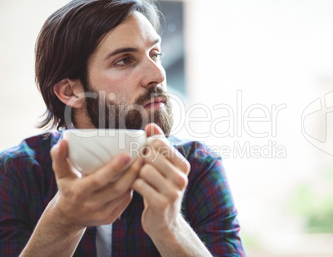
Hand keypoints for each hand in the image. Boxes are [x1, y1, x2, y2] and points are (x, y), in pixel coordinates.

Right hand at [50, 139, 141, 229]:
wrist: (67, 217)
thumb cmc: (67, 188)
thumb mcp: (61, 174)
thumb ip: (60, 157)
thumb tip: (63, 141)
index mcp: (79, 192)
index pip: (99, 179)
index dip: (114, 168)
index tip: (127, 155)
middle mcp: (90, 205)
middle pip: (117, 188)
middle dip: (132, 173)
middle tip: (142, 157)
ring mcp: (101, 214)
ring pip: (124, 195)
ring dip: (135, 180)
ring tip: (143, 165)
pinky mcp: (109, 219)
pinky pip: (125, 202)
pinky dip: (132, 189)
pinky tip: (138, 178)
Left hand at [132, 123, 189, 238]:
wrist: (164, 221)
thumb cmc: (161, 188)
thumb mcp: (164, 166)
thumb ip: (159, 144)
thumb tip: (151, 125)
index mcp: (184, 165)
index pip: (160, 143)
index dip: (147, 147)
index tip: (146, 155)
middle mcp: (182, 177)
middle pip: (151, 155)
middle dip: (142, 161)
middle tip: (142, 170)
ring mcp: (173, 191)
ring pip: (144, 170)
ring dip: (137, 176)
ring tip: (141, 181)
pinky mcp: (162, 203)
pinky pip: (139, 185)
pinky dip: (134, 186)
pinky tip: (139, 190)